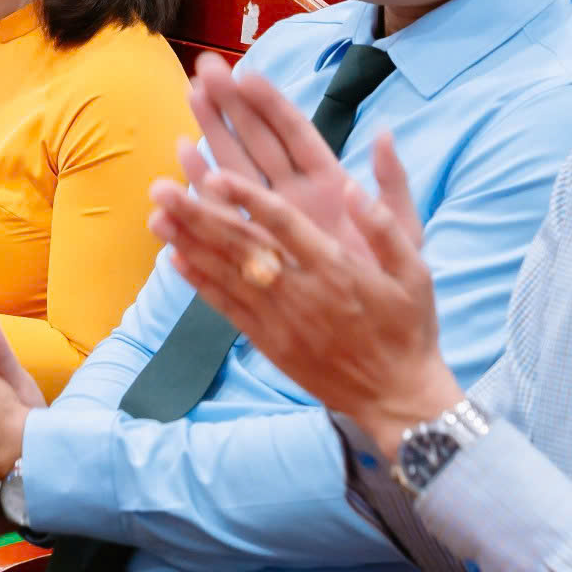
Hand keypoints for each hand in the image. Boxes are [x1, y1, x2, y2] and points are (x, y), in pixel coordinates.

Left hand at [144, 62, 460, 454]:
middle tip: (161, 188)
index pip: (284, 226)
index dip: (248, 199)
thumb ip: (385, 227)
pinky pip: (227, 309)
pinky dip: (200, 284)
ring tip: (156, 215)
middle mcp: (301, 293)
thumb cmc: (409, 329)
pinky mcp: (270, 342)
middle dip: (198, 216)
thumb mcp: (416, 273)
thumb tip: (353, 187)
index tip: (216, 174)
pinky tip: (175, 259)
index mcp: (336, 269)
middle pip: (241, 247)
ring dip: (188, 244)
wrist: (397, 397)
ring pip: (226, 275)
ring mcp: (281, 320)